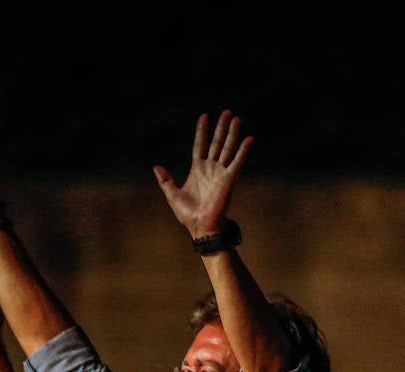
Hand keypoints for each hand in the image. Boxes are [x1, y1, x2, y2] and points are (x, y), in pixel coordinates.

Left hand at [154, 111, 252, 237]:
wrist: (201, 227)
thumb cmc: (188, 214)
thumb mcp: (172, 195)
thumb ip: (165, 180)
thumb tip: (156, 167)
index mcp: (197, 170)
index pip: (200, 145)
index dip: (202, 131)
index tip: (204, 116)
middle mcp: (211, 168)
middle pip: (217, 142)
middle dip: (221, 127)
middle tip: (227, 112)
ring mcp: (221, 172)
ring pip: (228, 148)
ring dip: (232, 133)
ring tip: (236, 118)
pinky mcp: (229, 179)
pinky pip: (237, 162)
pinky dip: (243, 150)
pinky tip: (249, 139)